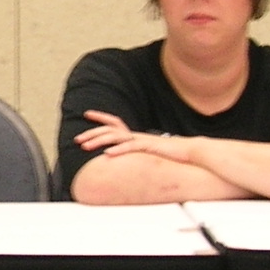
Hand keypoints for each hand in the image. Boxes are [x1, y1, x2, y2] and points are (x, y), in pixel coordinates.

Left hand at [74, 111, 192, 163]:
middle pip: (110, 129)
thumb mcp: (151, 152)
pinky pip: (130, 148)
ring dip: (98, 141)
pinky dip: (118, 150)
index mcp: (136, 135)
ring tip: (84, 146)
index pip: (115, 122)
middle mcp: (136, 135)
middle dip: (92, 133)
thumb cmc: (173, 153)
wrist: (191, 151)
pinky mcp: (149, 147)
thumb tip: (129, 155)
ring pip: (116, 137)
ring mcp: (142, 140)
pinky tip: (107, 155)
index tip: (87, 114)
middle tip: (77, 138)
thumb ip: (139, 151)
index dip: (101, 117)